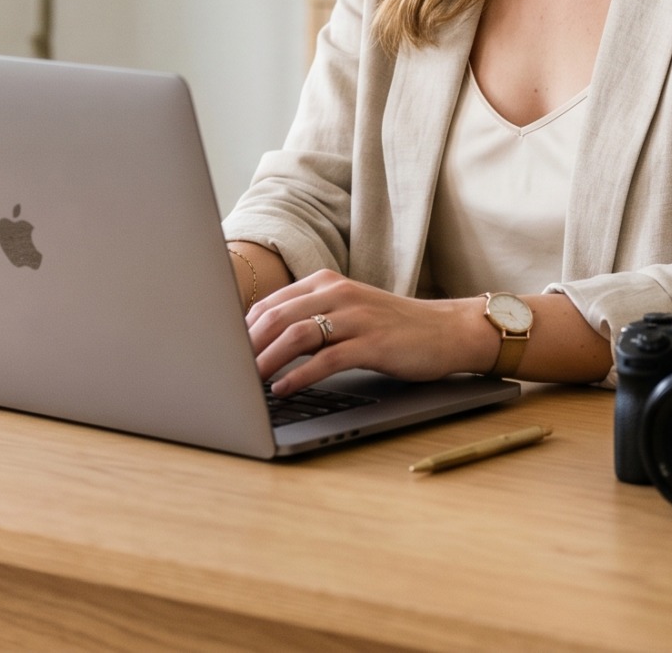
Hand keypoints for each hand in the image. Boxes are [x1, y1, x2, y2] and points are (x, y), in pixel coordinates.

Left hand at [245, 270, 498, 394]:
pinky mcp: (372, 343)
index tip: (225, 353)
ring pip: (296, 335)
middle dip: (247, 346)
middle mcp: (337, 293)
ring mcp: (356, 317)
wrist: (446, 330)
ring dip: (266, 360)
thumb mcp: (348, 312)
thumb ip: (311, 318)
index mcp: (326, 282)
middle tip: (227, 371)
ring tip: (247, 381)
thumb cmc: (393, 327)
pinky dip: (298, 375)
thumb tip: (262, 342)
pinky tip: (283, 388)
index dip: (242, 330)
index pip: (270, 303)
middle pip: (277, 316)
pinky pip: (326, 359)